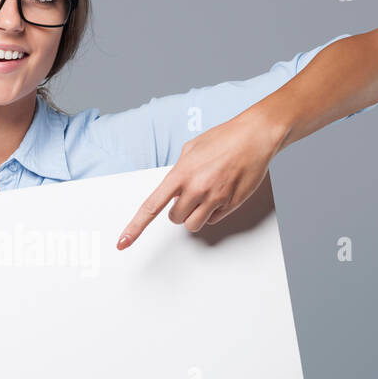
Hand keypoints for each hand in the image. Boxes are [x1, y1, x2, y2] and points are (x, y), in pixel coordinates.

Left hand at [116, 110, 283, 249]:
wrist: (254, 136)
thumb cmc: (224, 139)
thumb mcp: (190, 150)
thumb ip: (177, 172)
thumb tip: (171, 190)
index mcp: (181, 174)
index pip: (151, 207)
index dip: (135, 227)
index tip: (123, 242)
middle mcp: (196, 189)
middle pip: (175, 219)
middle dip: (179, 210)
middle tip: (190, 194)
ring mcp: (215, 198)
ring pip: (194, 225)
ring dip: (195, 215)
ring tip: (204, 196)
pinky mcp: (231, 204)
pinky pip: (214, 220)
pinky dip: (213, 212)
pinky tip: (220, 193)